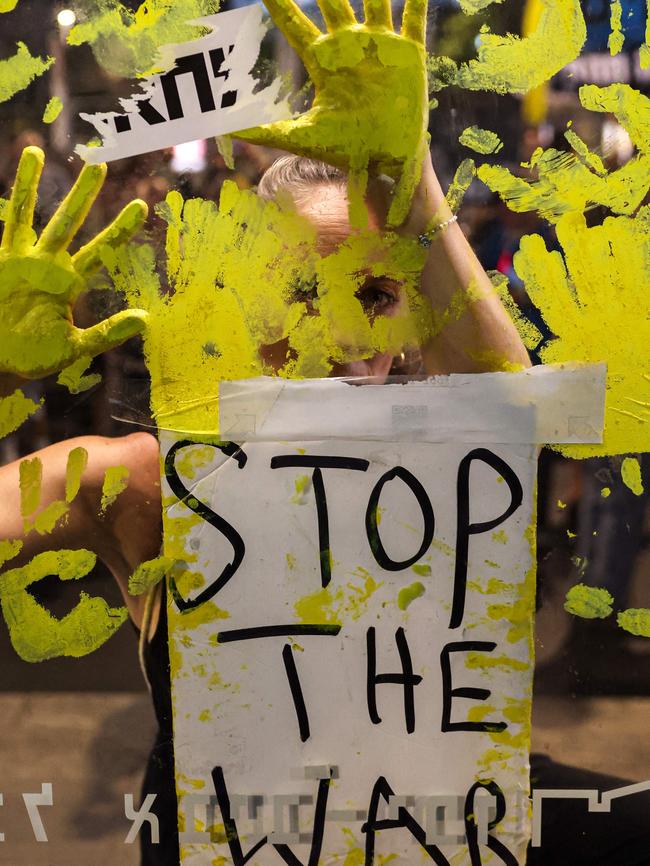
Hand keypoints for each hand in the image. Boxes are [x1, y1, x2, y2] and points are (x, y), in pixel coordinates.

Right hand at [0, 146, 148, 379]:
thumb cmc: (34, 357)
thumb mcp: (75, 348)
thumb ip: (107, 334)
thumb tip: (144, 320)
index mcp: (70, 283)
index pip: (101, 249)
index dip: (119, 228)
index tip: (141, 205)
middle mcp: (48, 265)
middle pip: (69, 220)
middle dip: (82, 193)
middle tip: (99, 162)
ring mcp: (20, 260)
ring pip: (28, 213)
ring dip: (29, 183)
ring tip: (34, 152)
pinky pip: (3, 227)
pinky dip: (7, 204)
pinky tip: (9, 179)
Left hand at [233, 0, 429, 225]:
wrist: (384, 163)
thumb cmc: (345, 151)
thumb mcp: (300, 138)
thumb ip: (263, 130)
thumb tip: (224, 128)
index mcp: (323, 60)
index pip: (293, 21)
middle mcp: (349, 45)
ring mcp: (379, 45)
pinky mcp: (408, 54)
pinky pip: (413, 17)